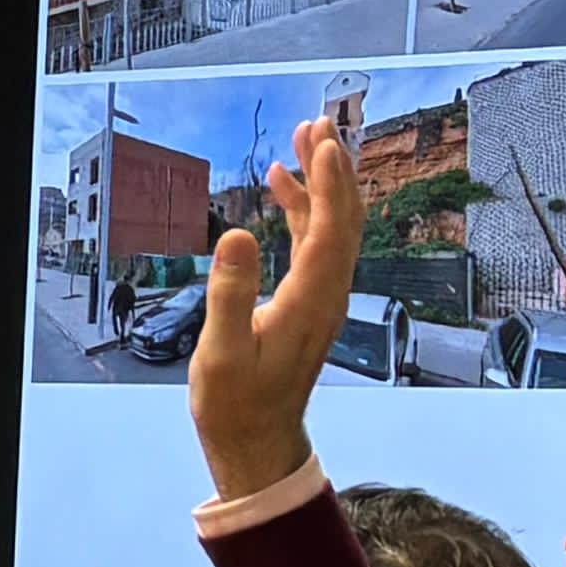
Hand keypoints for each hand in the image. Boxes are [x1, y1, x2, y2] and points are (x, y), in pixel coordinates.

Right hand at [185, 112, 362, 500]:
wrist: (257, 441)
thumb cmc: (237, 402)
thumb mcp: (222, 350)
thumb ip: (230, 293)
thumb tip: (235, 235)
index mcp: (310, 301)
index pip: (330, 230)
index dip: (329, 184)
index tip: (323, 144)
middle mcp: (327, 293)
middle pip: (343, 219)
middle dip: (333, 169)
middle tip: (318, 125)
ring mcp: (321, 296)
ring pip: (332, 227)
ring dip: (320, 183)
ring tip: (303, 141)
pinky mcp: (309, 300)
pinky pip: (316, 243)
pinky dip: (305, 209)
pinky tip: (283, 189)